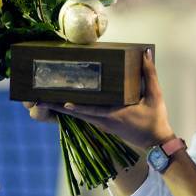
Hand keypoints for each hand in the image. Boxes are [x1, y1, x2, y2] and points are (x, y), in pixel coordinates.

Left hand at [23, 49, 174, 148]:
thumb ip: (150, 74)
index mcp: (115, 115)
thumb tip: (145, 55)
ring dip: (63, 108)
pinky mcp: (104, 125)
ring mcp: (103, 124)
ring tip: (46, 100)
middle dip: (58, 107)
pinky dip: (73, 110)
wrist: (156, 141)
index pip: (93, 111)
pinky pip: (85, 117)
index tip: (63, 102)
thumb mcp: (155, 96)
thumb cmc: (156, 119)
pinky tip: (64, 104)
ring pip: (79, 116)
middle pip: (78, 114)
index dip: (78, 107)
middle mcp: (104, 121)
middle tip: (39, 100)